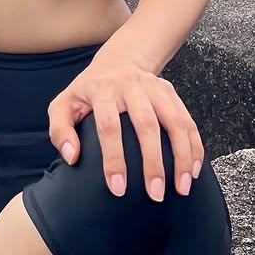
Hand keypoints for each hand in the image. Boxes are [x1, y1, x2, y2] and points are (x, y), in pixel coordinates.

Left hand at [47, 53, 203, 200]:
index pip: (109, 126)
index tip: (118, 189)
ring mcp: (154, 86)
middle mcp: (131, 85)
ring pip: (173, 121)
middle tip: (156, 194)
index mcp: (102, 89)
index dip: (114, 159)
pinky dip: (194, 145)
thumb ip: (60, 130)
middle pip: (146, 124)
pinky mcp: (170, 91)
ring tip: (182, 186)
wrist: (118, 61)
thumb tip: (72, 157)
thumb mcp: (64, 104)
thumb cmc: (88, 91)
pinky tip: (194, 169)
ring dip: (181, 155)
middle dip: (153, 162)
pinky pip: (187, 119)